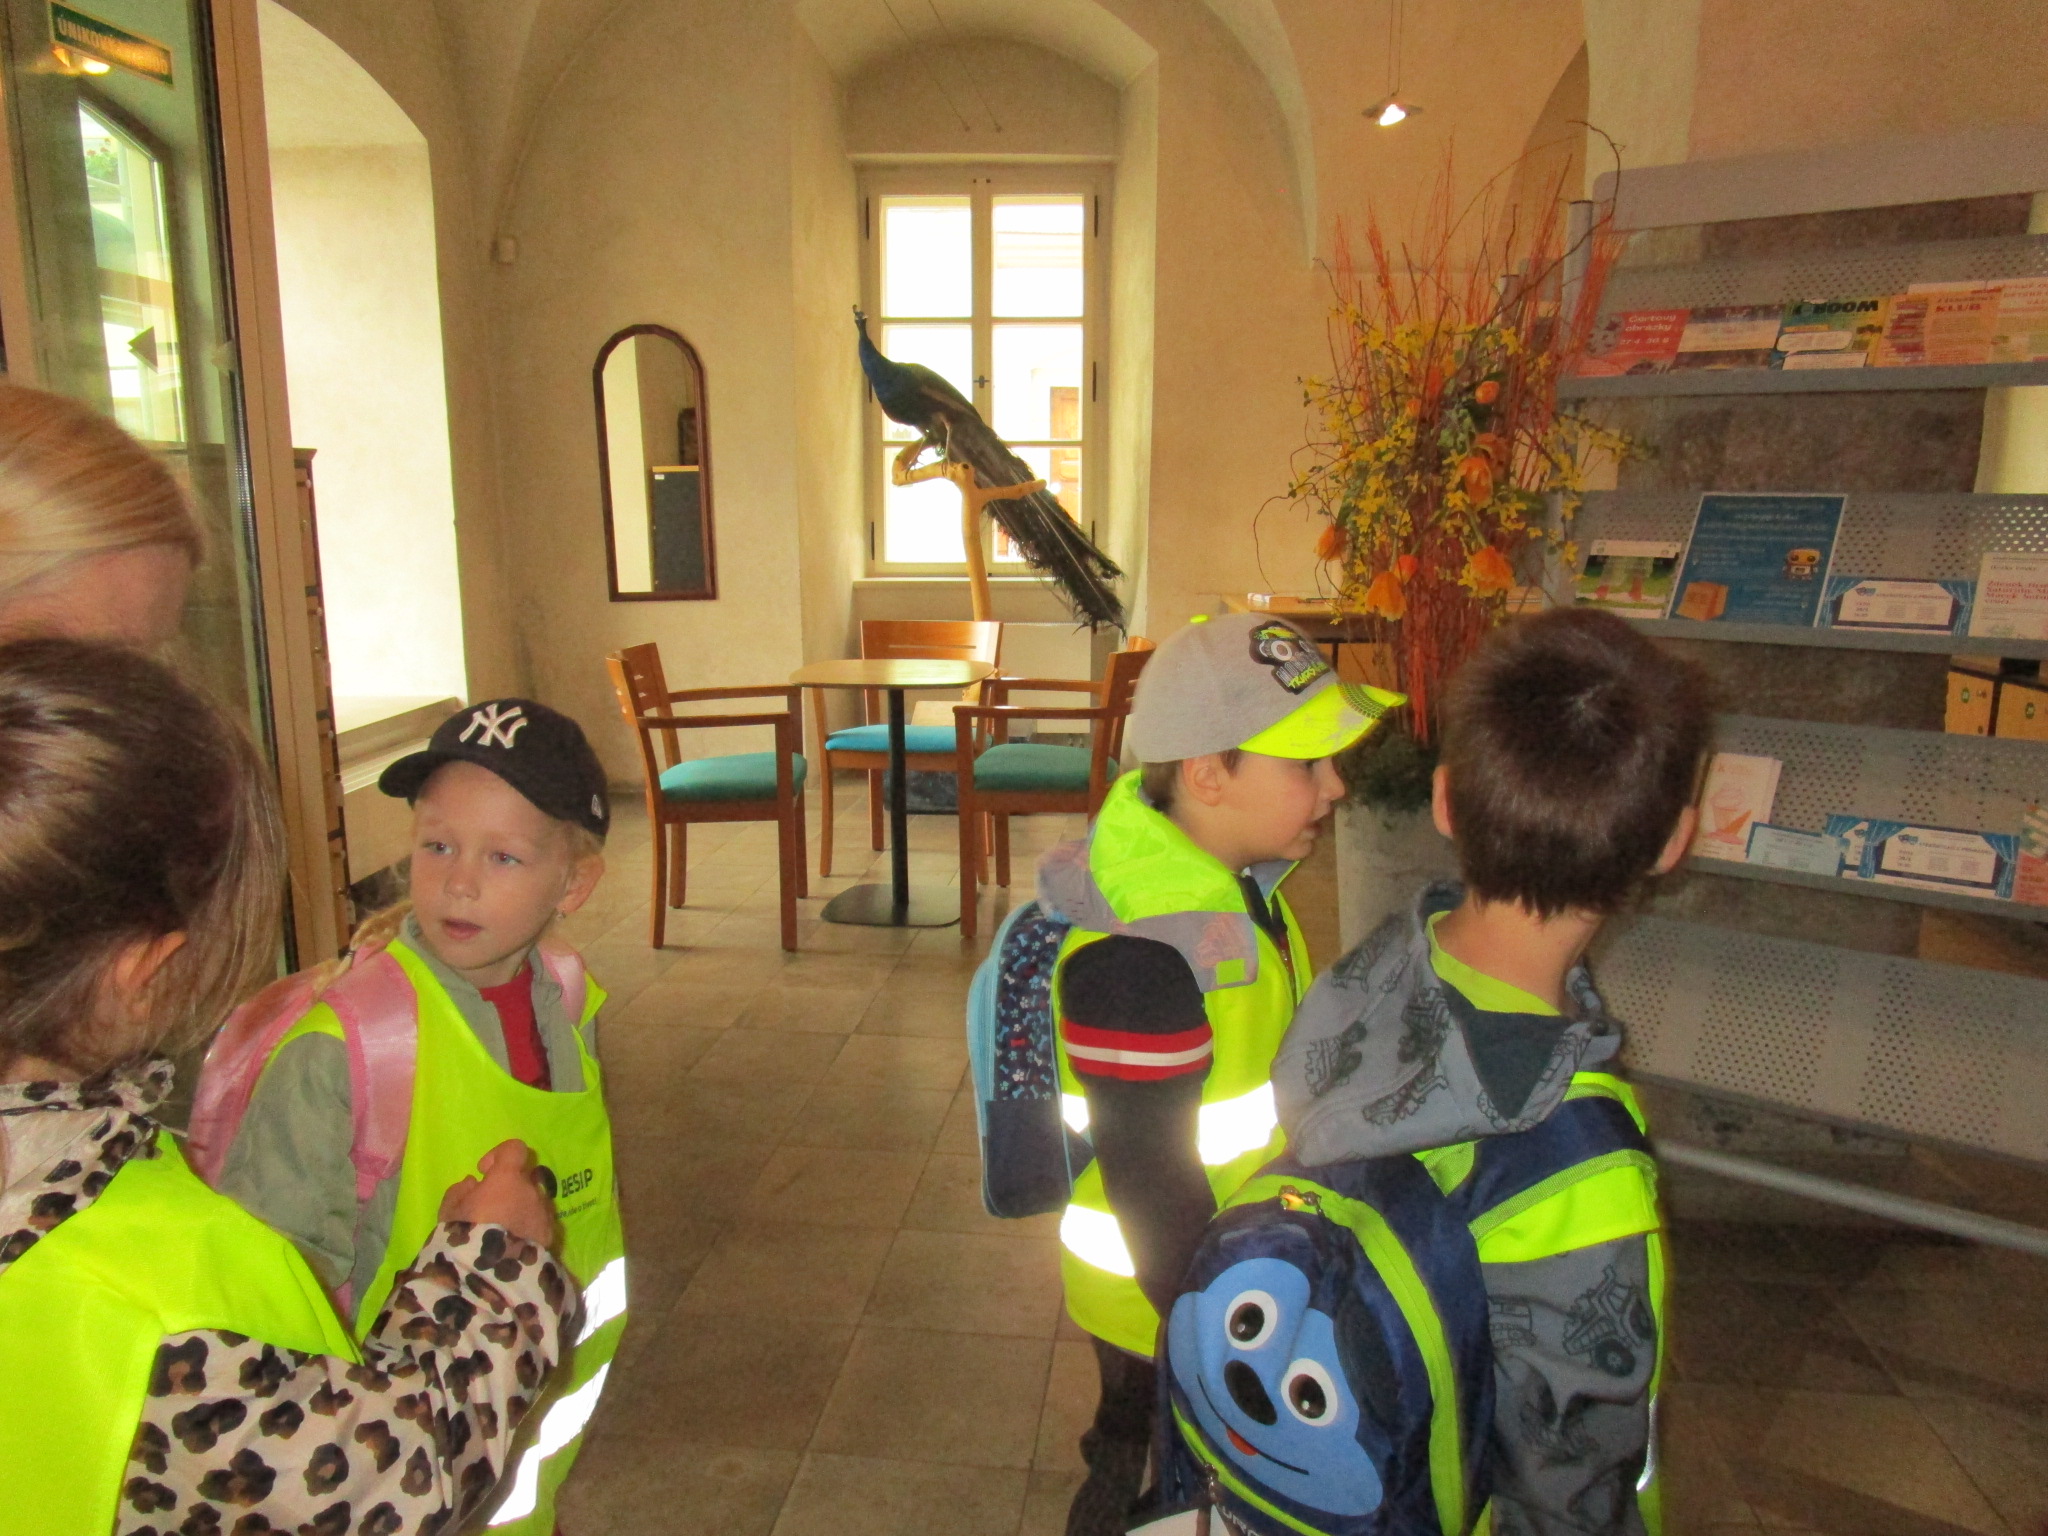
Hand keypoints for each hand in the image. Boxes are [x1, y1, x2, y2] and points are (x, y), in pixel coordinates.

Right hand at [438, 1139, 556, 1248]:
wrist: (490, 1275)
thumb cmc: (465, 1237)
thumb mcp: (449, 1212)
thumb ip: (459, 1191)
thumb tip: (473, 1184)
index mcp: (508, 1178)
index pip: (515, 1149)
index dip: (499, 1155)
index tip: (485, 1172)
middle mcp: (532, 1190)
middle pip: (525, 1177)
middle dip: (510, 1187)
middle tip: (492, 1208)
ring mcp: (544, 1212)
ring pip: (534, 1201)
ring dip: (521, 1208)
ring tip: (503, 1231)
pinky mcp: (551, 1235)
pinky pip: (541, 1222)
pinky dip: (530, 1226)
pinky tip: (515, 1245)